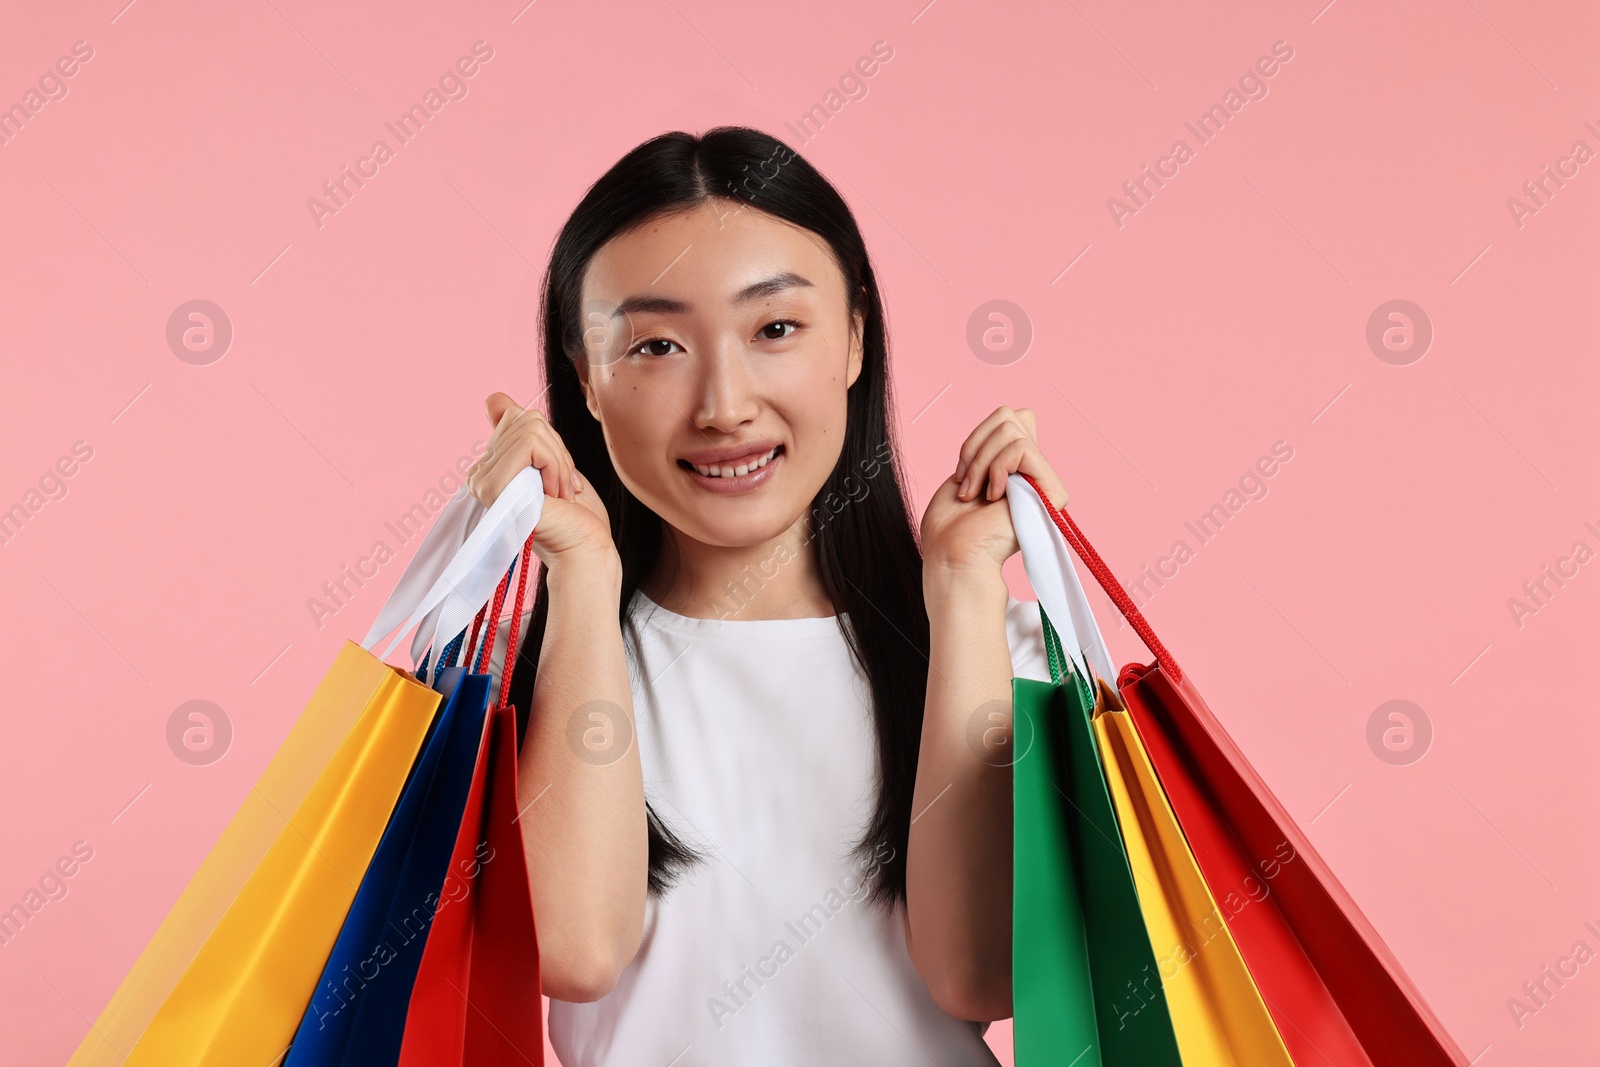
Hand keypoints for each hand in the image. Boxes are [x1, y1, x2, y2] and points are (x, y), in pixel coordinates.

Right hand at [466, 392, 615, 568]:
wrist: (585, 547)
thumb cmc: (576, 514)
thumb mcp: (552, 461)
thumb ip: (525, 433)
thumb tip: (494, 398)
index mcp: (492, 466)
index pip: (514, 415)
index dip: (546, 438)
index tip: (557, 474)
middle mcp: (480, 473)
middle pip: (525, 419)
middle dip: (557, 449)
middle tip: (564, 485)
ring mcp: (482, 481)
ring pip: (530, 429)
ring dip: (559, 459)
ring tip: (560, 492)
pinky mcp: (493, 487)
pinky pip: (530, 444)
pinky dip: (554, 464)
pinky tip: (555, 494)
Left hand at [920, 406, 1068, 573]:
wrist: (953, 558)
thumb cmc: (950, 526)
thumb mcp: (967, 471)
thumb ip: (994, 443)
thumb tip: (1023, 415)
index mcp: (1016, 468)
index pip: (1012, 417)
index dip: (979, 436)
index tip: (962, 473)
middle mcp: (1034, 473)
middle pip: (1011, 415)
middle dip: (976, 446)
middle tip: (966, 484)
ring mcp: (1044, 483)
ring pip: (1014, 429)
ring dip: (981, 462)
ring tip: (974, 494)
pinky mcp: (1051, 493)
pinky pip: (1022, 448)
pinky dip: (996, 467)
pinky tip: (992, 496)